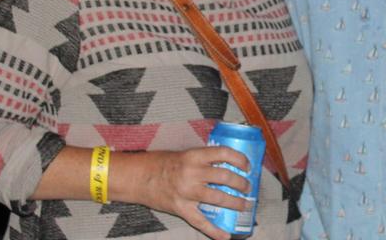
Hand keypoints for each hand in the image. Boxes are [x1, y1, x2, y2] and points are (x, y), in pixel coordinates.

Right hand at [115, 147, 252, 239]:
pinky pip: (201, 222)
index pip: (224, 153)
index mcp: (194, 156)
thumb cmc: (161, 164)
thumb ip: (202, 160)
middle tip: (248, 188)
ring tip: (243, 205)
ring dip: (235, 203)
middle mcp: (192, 173)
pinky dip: (215, 231)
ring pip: (219, 198)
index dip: (240, 159)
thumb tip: (226, 166)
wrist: (138, 177)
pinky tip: (226, 236)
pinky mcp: (181, 208)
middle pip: (225, 177)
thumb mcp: (184, 155)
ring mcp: (187, 192)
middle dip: (241, 184)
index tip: (247, 166)